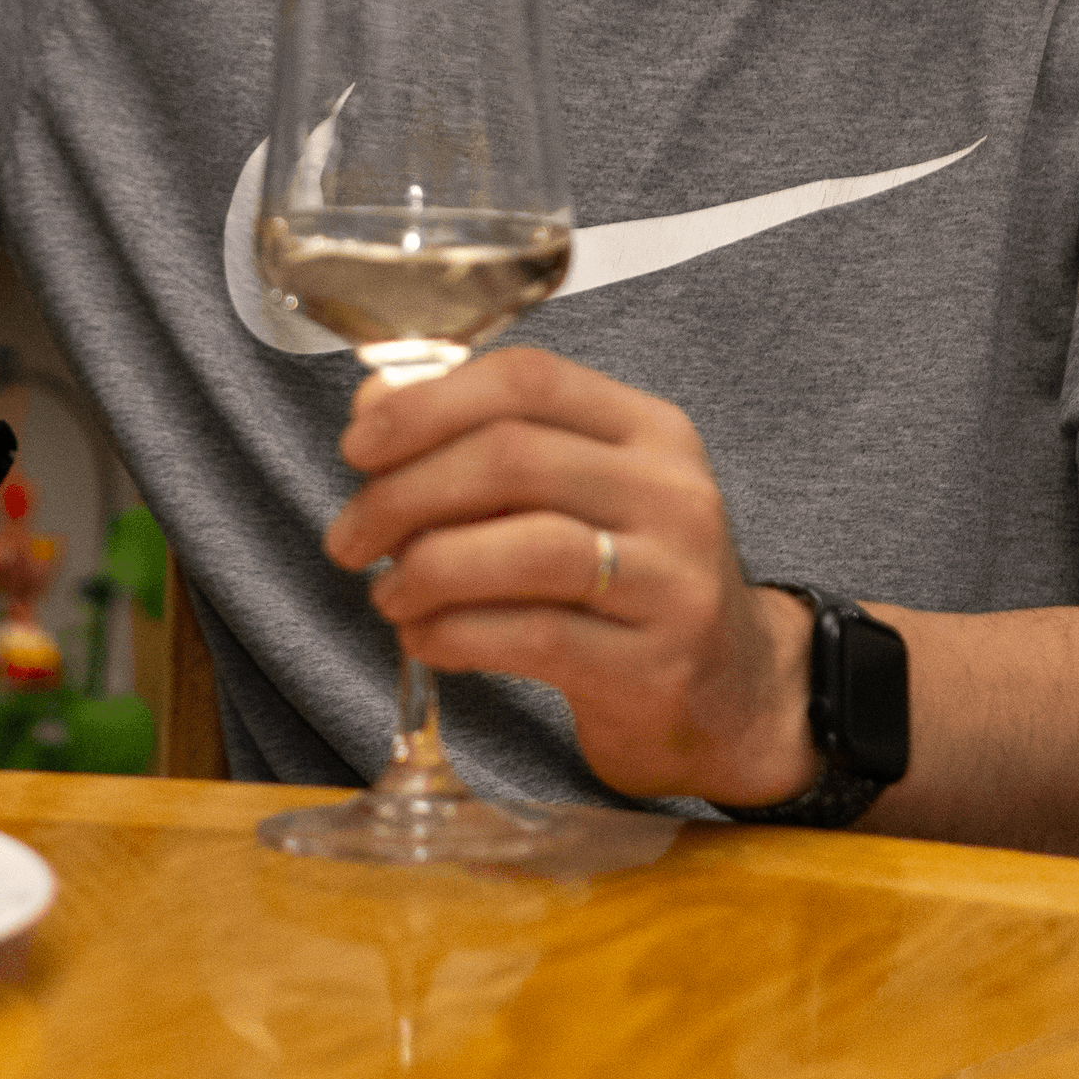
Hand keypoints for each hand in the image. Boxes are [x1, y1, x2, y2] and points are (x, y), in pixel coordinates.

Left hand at [323, 347, 815, 806]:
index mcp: (649, 430)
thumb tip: (373, 405)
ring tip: (388, 595)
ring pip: (524, 549)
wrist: (730, 698)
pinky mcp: (655, 666)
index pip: (527, 380)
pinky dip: (456, 634)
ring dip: (426, 569)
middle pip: (513, 458)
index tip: (357, 448)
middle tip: (348, 539)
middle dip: (404, 494)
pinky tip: (426, 639)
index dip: (427, 405)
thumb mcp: (570, 496)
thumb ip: (477, 443)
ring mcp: (674, 581)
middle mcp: (672, 493)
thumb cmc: (627, 581)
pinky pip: (533, 636)